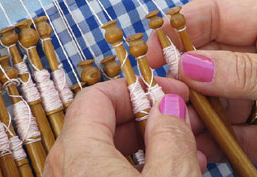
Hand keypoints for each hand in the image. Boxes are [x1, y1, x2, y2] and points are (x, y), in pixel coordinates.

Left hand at [43, 78, 205, 176]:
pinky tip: (175, 167)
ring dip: (153, 141)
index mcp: (78, 155)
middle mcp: (67, 168)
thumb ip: (170, 136)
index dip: (136, 88)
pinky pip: (114, 171)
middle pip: (106, 121)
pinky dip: (144, 165)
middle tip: (185, 117)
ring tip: (189, 145)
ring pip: (113, 149)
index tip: (168, 91)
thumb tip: (169, 105)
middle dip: (150, 114)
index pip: (98, 96)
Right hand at [147, 0, 256, 168]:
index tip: (154, 50)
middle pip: (210, 58)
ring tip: (181, 124)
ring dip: (197, 112)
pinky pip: (236, 130)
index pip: (215, 14)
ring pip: (217, 97)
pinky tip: (205, 146)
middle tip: (163, 92)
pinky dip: (219, 140)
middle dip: (184, 77)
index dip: (180, 28)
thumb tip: (190, 65)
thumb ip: (247, 70)